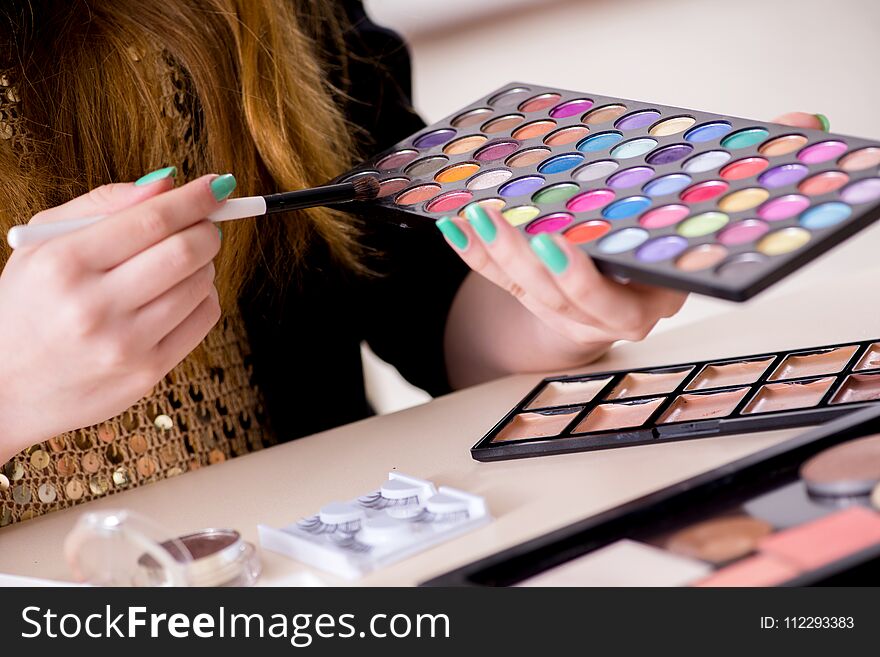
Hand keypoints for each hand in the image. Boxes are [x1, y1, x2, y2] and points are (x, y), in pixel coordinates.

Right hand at [0, 170, 233, 459]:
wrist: (5, 390)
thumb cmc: (27, 304)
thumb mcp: (42, 244)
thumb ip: (103, 204)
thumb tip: (166, 182)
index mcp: (63, 264)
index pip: (151, 220)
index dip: (194, 199)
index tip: (218, 185)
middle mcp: (94, 307)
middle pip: (185, 252)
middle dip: (206, 230)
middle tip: (203, 224)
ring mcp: (124, 345)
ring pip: (200, 285)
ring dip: (203, 264)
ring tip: (180, 263)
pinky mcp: (146, 374)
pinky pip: (203, 319)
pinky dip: (203, 297)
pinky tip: (179, 294)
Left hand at [438, 112, 828, 383]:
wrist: (615, 302)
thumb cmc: (656, 252)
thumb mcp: (698, 224)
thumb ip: (740, 174)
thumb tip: (802, 122)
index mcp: (639, 302)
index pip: (607, 297)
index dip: (579, 272)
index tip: (555, 238)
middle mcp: (592, 312)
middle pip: (553, 290)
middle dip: (523, 256)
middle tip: (502, 218)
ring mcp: (554, 306)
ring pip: (517, 285)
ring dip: (491, 248)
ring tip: (472, 211)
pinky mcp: (524, 294)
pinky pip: (491, 278)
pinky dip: (471, 251)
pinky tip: (453, 220)